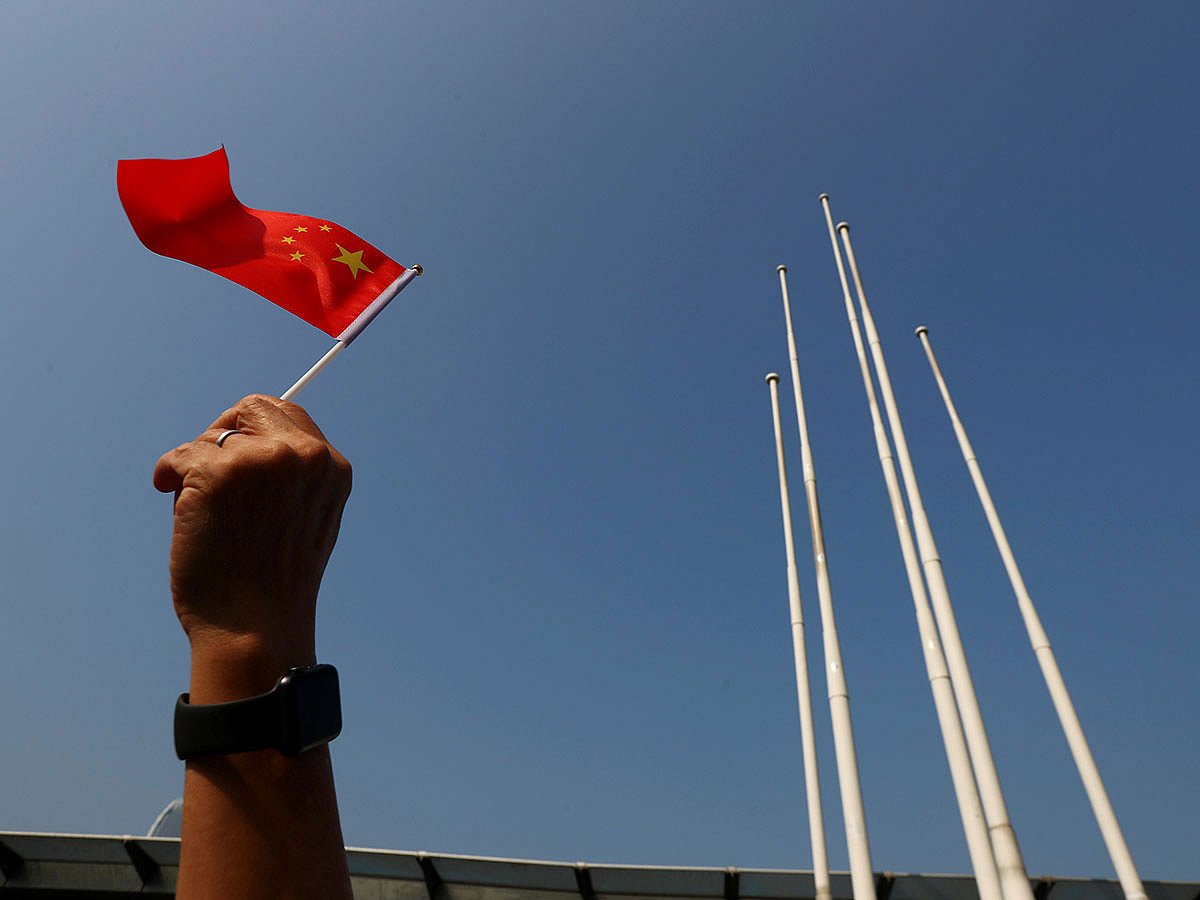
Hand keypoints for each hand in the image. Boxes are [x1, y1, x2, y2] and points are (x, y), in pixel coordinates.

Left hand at [153, 395, 351, 685]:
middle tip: (203, 467)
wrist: (254, 627)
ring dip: (197, 468)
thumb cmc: (273, 585)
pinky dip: (169, 477)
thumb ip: (291, 478)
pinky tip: (176, 505)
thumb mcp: (307, 518)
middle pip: (251, 408)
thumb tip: (244, 442)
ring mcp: (260, 461)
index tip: (233, 452)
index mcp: (331, 468)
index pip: (290, 414)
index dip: (255, 429)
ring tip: (200, 511)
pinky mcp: (217, 472)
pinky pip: (179, 456)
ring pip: (212, 438)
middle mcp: (302, 455)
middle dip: (223, 433)